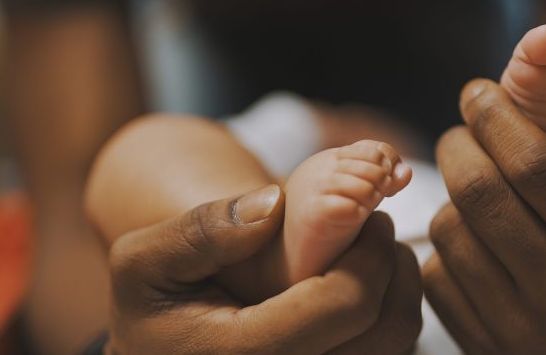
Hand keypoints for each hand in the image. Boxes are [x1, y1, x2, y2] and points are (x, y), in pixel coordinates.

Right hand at [106, 185, 421, 353]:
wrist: (161, 350)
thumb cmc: (152, 304)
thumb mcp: (144, 261)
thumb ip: (202, 231)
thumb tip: (272, 205)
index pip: (345, 304)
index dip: (370, 252)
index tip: (368, 214)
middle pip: (386, 330)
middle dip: (392, 267)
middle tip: (379, 227)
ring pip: (397, 346)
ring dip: (401, 292)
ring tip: (379, 254)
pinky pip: (388, 354)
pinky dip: (392, 316)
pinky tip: (369, 285)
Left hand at [423, 56, 545, 353]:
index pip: (535, 166)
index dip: (496, 117)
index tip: (477, 92)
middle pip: (480, 194)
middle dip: (458, 143)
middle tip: (464, 129)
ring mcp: (518, 331)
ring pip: (448, 232)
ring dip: (452, 194)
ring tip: (478, 186)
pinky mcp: (484, 346)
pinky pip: (435, 275)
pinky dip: (447, 244)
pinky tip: (474, 235)